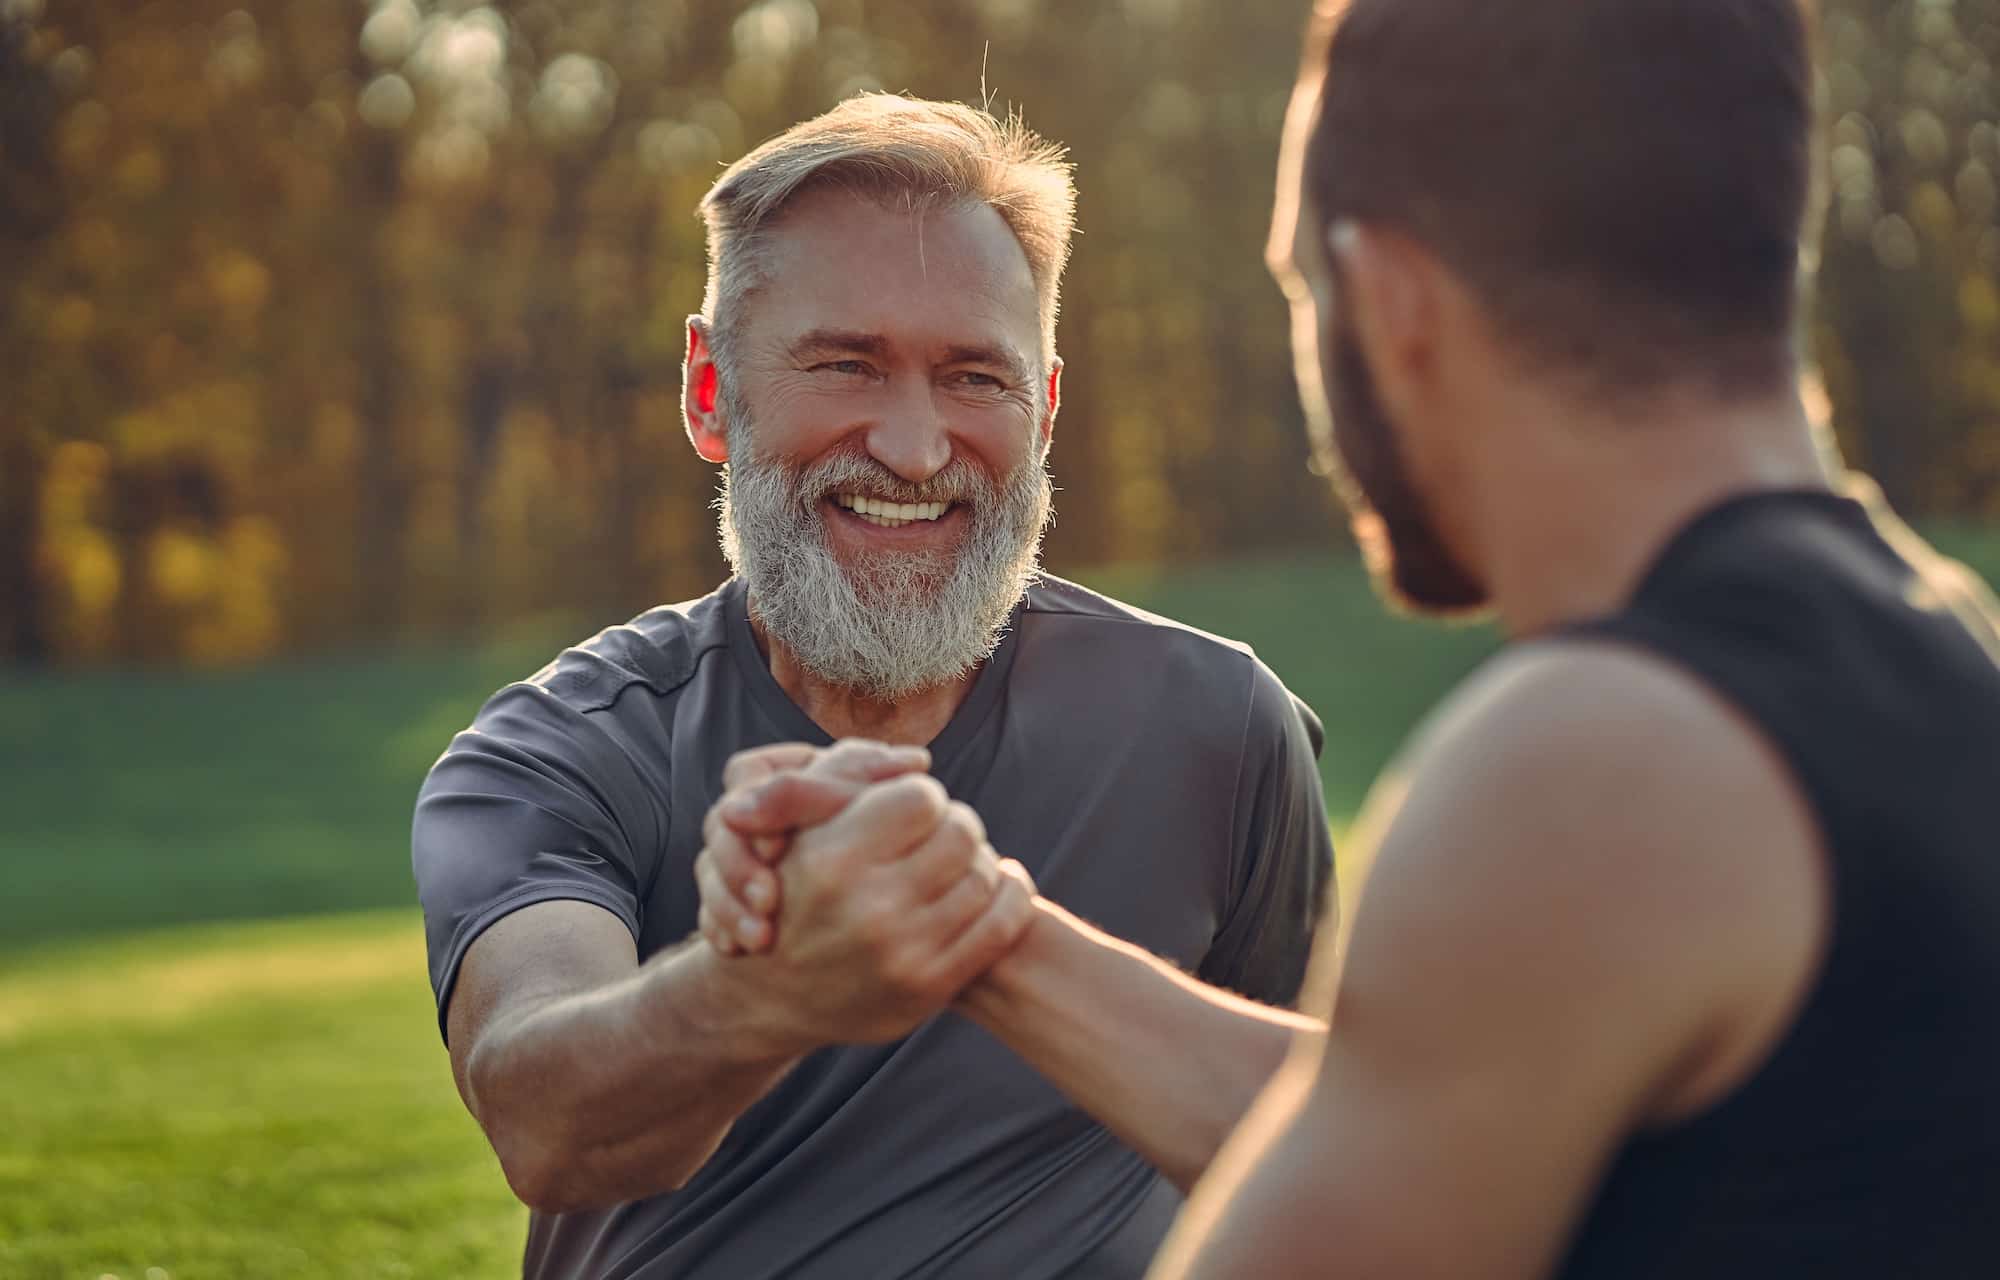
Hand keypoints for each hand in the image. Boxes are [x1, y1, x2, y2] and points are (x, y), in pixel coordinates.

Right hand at [704, 771, 1038, 1047]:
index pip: (922, 797)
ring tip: (956, 863)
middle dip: (953, 825)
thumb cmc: (789, 894)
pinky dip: (1009, 895)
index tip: (907, 812)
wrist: (775, 997)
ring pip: (985, 875)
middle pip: (961, 832)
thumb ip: (838, 779)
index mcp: (831, 862)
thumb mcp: (789, 831)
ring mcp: (904, 954)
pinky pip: (1003, 923)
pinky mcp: (931, 988)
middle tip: (938, 835)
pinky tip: (996, 886)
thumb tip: (920, 759)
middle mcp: (869, 911)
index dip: (920, 798)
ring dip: (979, 860)